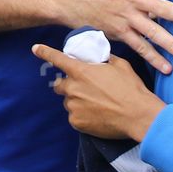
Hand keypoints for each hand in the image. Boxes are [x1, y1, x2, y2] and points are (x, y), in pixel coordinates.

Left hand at [32, 46, 164, 140]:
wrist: (137, 115)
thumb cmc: (130, 88)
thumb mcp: (120, 65)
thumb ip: (104, 60)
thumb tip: (101, 58)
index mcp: (80, 71)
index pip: (57, 59)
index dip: (44, 52)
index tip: (35, 49)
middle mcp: (72, 88)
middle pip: (59, 85)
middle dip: (68, 85)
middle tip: (84, 88)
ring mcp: (73, 106)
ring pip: (68, 102)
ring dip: (77, 101)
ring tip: (96, 104)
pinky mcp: (76, 122)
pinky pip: (74, 116)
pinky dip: (82, 115)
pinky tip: (97, 115)